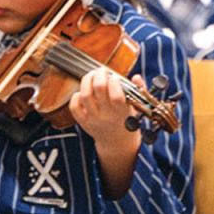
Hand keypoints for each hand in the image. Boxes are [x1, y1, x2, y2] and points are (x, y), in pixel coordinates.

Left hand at [68, 67, 141, 197]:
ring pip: (85, 95)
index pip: (116, 95)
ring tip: (92, 75)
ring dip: (87, 81)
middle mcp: (106, 116)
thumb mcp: (137, 107)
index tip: (115, 77)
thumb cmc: (127, 120)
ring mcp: (92, 119)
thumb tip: (136, 77)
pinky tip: (83, 92)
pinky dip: (76, 96)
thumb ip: (139, 91)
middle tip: (102, 71)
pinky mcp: (82, 121)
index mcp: (122, 112)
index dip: (114, 82)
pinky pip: (74, 106)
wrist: (116, 142)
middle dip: (99, 75)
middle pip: (98, 89)